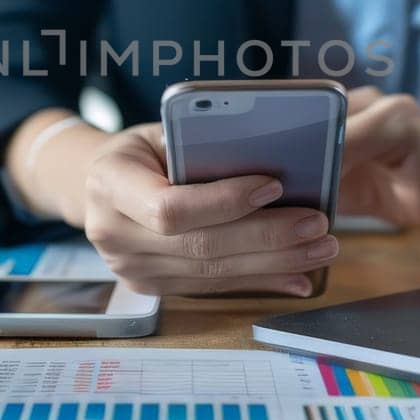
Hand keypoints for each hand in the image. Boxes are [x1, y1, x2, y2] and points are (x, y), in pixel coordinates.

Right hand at [81, 123, 336, 296]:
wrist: (98, 186)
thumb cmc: (142, 150)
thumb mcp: (160, 131)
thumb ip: (200, 145)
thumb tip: (273, 161)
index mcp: (110, 183)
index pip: (170, 206)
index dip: (224, 201)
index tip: (274, 186)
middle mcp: (112, 234)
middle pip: (200, 246)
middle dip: (267, 237)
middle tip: (318, 224)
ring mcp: (130, 268)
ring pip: (212, 273)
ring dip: (274, 263)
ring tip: (321, 248)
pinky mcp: (152, 287)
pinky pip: (213, 287)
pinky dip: (260, 280)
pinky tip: (299, 276)